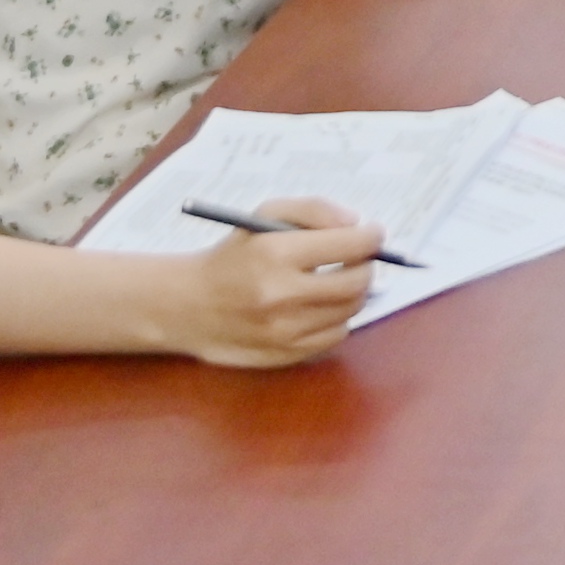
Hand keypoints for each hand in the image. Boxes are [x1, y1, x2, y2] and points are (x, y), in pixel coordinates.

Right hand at [170, 206, 383, 363]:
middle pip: (357, 281)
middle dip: (367, 265)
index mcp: (275, 254)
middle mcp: (281, 295)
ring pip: (351, 309)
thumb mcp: (264, 216)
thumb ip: (314, 210)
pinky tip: (319, 305)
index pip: (349, 245)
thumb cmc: (233, 256)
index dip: (371, 237)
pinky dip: (338, 318)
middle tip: (361, 257)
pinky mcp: (286, 353)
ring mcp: (284, 329)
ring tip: (337, 279)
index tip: (374, 233)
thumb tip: (356, 225)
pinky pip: (337, 334)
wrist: (190, 306)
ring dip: (354, 291)